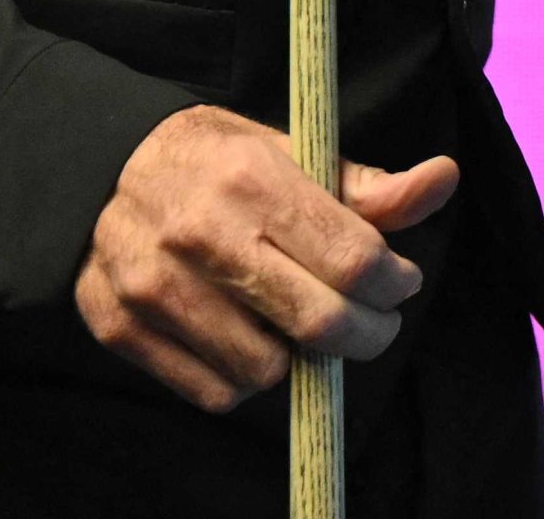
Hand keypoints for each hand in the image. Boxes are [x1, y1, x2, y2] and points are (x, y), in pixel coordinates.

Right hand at [74, 106, 458, 413]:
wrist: (100, 170)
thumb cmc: (215, 163)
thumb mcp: (290, 152)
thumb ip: (367, 185)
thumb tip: (443, 179)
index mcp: (252, 179)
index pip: (354, 260)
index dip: (395, 284)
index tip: (400, 282)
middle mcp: (201, 236)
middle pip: (320, 323)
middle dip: (367, 334)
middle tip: (371, 321)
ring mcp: (155, 287)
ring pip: (266, 370)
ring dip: (297, 358)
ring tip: (293, 321)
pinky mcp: (122, 329)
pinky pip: (215, 392)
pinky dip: (245, 379)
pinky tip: (247, 337)